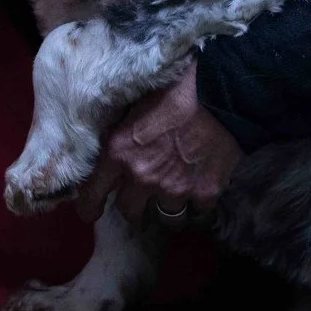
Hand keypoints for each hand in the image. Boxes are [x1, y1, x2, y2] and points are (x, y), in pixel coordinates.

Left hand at [74, 62, 240, 225]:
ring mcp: (175, 189)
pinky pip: (197, 214)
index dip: (89, 208)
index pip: (92, 195)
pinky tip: (198, 193)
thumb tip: (108, 153)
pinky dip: (197, 206)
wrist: (220, 94)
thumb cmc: (173, 91)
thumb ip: (119, 137)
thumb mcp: (132, 108)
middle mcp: (143, 178)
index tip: (92, 213)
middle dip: (134, 212)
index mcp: (119, 154)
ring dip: (167, 211)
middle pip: (131, 214)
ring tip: (173, 200)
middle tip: (140, 206)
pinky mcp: (205, 193)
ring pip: (167, 219)